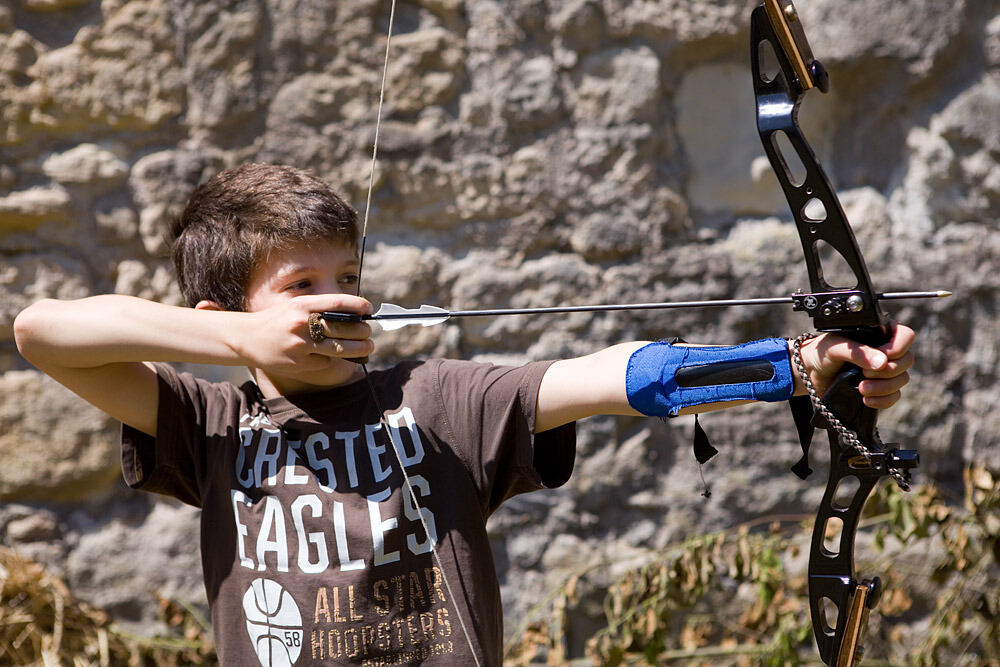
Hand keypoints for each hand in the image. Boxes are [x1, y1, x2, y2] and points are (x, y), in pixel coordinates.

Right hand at [234, 294, 373, 375]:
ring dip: (358, 349)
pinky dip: (330, 359)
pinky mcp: (298, 363)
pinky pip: (323, 361)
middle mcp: (301, 324)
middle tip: (369, 332)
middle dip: (362, 331)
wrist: (246, 338)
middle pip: (342, 328)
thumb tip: (352, 315)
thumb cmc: (276, 321)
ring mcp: (300, 345)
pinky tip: (329, 355)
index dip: (358, 306)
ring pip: (338, 348)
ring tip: (369, 347)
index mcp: (301, 305)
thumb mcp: (294, 307)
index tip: (369, 309)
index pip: (337, 303)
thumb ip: (318, 309)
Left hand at [794, 323, 914, 408]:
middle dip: (888, 371)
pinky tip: (866, 400)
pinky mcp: (880, 388)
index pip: (905, 336)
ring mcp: (884, 371)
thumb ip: (857, 352)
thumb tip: (881, 362)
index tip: (880, 357)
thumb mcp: (835, 347)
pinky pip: (894, 396)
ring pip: (902, 380)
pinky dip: (882, 400)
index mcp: (879, 333)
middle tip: (864, 373)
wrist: (809, 373)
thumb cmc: (821, 352)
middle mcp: (885, 351)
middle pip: (907, 360)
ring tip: (861, 388)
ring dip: (883, 387)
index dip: (897, 348)